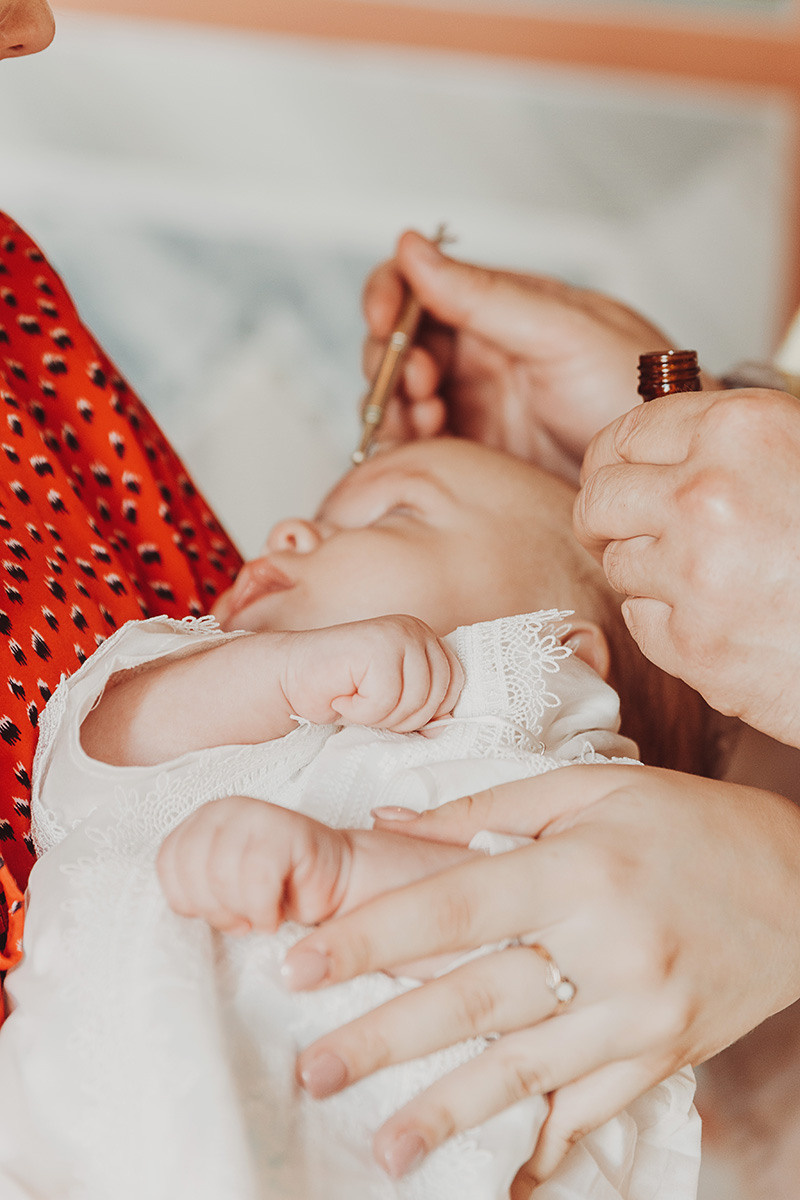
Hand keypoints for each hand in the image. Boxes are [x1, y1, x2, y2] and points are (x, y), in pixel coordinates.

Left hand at [157, 795, 351, 933]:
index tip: (217, 916)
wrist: (334, 885)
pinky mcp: (289, 828)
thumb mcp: (223, 897)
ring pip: (221, 874)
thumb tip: (172, 916)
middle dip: (216, 910)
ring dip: (242, 912)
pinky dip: (264, 909)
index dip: (189, 902)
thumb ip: (196, 895)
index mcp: (199, 822)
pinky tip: (276, 914)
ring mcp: (256, 813)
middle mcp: (223, 809)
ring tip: (261, 916)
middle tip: (242, 922)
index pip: (167, 863)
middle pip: (192, 871)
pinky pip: (257, 876)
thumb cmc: (274, 896)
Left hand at [280, 765, 799, 1187]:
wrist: (799, 880)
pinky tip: (497, 1175)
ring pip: (527, 1071)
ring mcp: (639, 1013)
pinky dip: (543, 1145)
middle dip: (385, 1040)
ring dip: (449, 1112)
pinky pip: (594, 1109)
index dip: (371, 938)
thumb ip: (485, 807)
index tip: (300, 965)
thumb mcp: (590, 788)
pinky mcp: (664, 1055)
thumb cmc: (685, 821)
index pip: (453, 907)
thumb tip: (389, 822)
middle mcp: (607, 947)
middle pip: (476, 1000)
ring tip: (384, 1147)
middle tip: (313, 1070)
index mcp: (578, 869)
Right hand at [281, 615, 462, 731]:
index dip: (429, 709)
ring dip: (379, 716)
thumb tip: (447, 727)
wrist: (289, 677)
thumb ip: (422, 707)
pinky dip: (360, 711)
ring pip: (415, 701)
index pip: (455, 682)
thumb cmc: (339, 690)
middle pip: (437, 696)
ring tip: (354, 702)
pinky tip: (342, 697)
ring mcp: (397, 634)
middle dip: (402, 718)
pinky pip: (386, 700)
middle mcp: (414, 629)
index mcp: (424, 638)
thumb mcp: (392, 701)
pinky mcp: (376, 647)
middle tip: (368, 709)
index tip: (394, 711)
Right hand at [362, 231, 714, 480]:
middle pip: (396, 345)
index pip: (418, 285)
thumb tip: (410, 247)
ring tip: (429, 419)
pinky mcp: (470, 455)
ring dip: (395, 407)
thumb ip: (483, 296)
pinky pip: (415, 446)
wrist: (661, 464)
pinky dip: (405, 445)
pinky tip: (429, 446)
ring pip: (397, 398)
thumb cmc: (633, 387)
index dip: (387, 297)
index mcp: (497, 307)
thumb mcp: (561, 332)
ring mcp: (472, 405)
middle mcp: (477, 353)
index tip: (382, 322)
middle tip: (422, 387)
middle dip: (391, 364)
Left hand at [575, 387, 799, 745]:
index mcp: (741, 431)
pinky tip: (720, 619)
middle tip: (625, 530)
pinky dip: (668, 623)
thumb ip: (737, 446)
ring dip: (647, 572)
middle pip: (598, 498)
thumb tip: (667, 444)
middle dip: (606, 517)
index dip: (616, 460)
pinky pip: (641, 621)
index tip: (621, 477)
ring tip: (706, 579)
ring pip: (618, 562)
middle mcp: (706, 494)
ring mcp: (694, 574)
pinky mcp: (692, 644)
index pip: (627, 433)